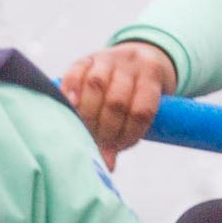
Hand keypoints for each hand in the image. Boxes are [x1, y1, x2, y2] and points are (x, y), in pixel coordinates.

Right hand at [60, 42, 177, 170]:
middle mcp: (131, 64)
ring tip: (82, 131)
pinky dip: (70, 90)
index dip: (128, 134)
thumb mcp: (141, 107)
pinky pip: (75, 73)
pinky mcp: (85, 58)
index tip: (117, 148)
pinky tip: (69, 105)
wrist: (134, 55)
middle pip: (117, 101)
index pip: (141, 111)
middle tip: (96, 143)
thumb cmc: (137, 92)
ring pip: (96, 85)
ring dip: (87, 113)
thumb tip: (107, 167)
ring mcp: (108, 59)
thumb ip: (126, 133)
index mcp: (152, 75)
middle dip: (105, 128)